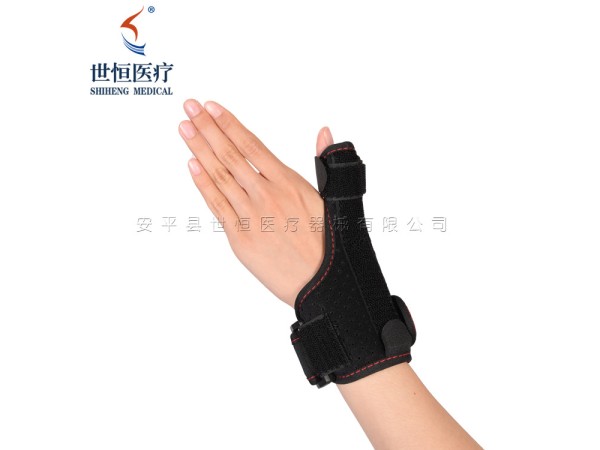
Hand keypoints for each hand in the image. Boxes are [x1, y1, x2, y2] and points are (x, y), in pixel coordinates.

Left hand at [178, 100, 333, 306]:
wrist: (323, 284)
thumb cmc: (330, 243)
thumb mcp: (333, 197)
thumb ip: (323, 162)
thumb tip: (325, 132)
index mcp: (288, 182)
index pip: (252, 144)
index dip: (229, 123)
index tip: (211, 107)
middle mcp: (267, 195)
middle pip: (230, 154)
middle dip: (207, 128)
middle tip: (189, 107)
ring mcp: (251, 216)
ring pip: (220, 176)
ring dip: (199, 150)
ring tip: (184, 129)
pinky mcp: (241, 239)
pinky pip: (217, 206)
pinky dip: (203, 184)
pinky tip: (191, 165)